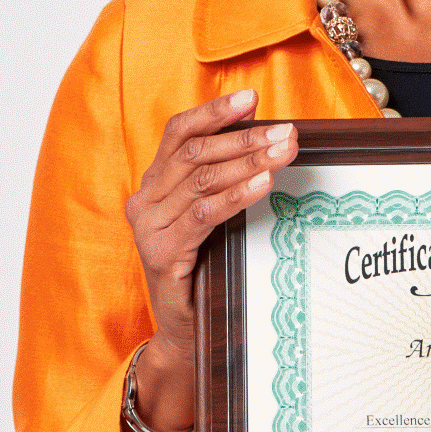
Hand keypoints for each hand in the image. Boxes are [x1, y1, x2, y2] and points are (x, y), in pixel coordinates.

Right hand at [125, 90, 296, 360]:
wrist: (185, 333)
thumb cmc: (206, 268)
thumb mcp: (213, 217)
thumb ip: (226, 178)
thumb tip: (267, 136)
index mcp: (153, 185)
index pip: (178, 133)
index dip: (214, 112)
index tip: (252, 97)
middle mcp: (144, 200)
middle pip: (195, 154)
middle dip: (245, 138)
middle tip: (286, 132)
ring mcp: (149, 227)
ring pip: (201, 180)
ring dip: (248, 162)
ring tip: (283, 152)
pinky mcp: (161, 254)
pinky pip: (202, 215)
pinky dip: (236, 195)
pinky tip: (263, 183)